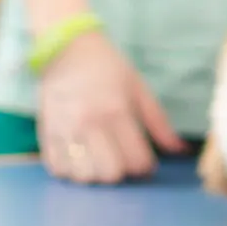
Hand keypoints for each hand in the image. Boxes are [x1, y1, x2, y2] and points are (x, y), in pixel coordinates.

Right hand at [37, 31, 183, 183]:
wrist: (65, 48)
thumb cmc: (107, 66)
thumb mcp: (138, 88)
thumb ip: (159, 122)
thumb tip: (180, 149)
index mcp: (116, 110)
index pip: (137, 161)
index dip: (145, 165)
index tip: (143, 158)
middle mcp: (89, 123)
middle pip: (111, 174)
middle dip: (121, 171)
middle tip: (120, 158)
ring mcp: (65, 130)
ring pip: (84, 177)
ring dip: (95, 174)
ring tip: (98, 159)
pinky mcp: (46, 133)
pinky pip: (59, 170)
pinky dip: (71, 171)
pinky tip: (79, 158)